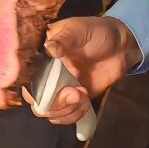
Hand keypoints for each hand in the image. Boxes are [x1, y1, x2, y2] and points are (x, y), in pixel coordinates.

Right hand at [23, 16, 141, 125]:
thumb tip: (49, 49)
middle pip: (36, 101)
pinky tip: (85, 105)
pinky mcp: (74, 100)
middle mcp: (47, 75)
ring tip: (83, 95)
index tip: (50, 89)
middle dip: (53, 103)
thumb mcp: (79, 30)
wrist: (121, 46)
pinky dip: (73, 116)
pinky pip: (64, 116)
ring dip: (65, 111)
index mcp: (42, 57)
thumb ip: (64, 40)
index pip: (27, 78)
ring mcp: (60, 89)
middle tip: (74, 94)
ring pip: (49, 112)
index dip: (33, 89)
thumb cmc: (96, 32)